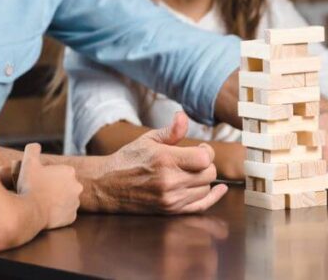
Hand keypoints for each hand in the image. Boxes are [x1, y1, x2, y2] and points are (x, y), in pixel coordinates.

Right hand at [16, 143, 82, 229]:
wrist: (29, 212)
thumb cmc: (30, 186)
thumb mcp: (28, 163)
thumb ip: (33, 150)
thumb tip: (35, 146)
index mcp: (69, 171)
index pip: (59, 172)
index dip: (48, 176)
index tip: (39, 181)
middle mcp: (77, 186)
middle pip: (64, 185)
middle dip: (55, 188)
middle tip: (40, 192)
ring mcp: (75, 203)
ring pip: (66, 199)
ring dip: (58, 200)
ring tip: (43, 203)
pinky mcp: (72, 217)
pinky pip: (65, 214)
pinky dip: (58, 214)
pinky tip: (48, 213)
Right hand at [84, 112, 227, 213]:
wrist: (107, 185)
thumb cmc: (128, 160)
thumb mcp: (148, 139)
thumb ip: (171, 131)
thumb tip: (183, 117)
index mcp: (165, 160)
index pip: (205, 158)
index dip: (206, 151)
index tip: (199, 148)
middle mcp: (170, 181)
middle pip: (209, 174)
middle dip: (206, 165)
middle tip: (195, 160)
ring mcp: (170, 199)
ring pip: (205, 189)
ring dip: (203, 179)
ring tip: (190, 172)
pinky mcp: (170, 211)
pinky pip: (200, 207)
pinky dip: (212, 198)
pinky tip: (219, 190)